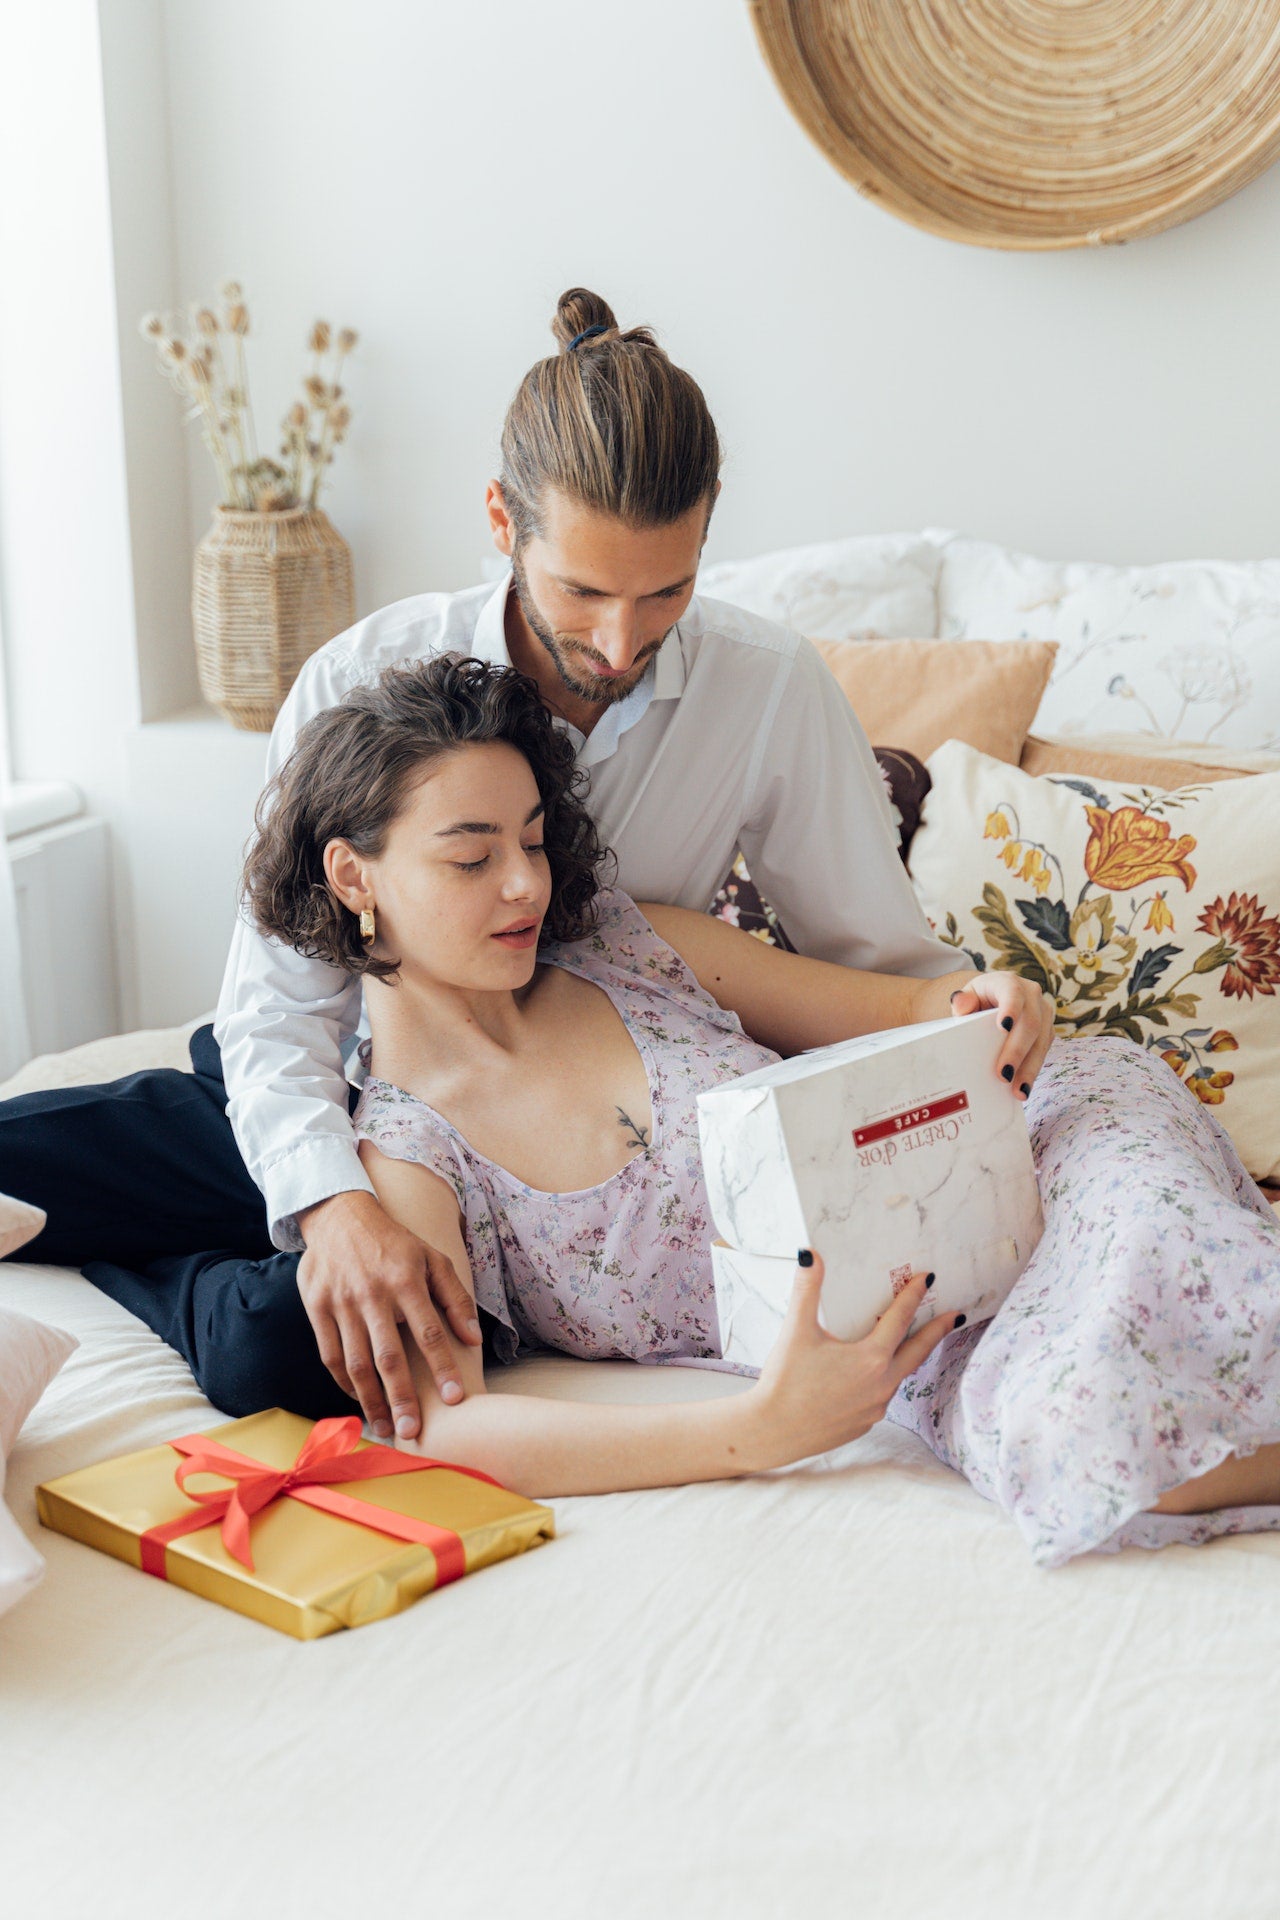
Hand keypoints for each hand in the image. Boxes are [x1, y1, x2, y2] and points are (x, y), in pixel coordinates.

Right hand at [296, 1190, 482, 1439]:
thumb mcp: (432, 1258)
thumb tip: (473, 1339)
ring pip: (356, 1362)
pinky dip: (344, 1382)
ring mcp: (340, 1302)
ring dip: (371, 1400)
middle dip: (402, 1398)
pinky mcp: (316, 1307)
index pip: (429, 1332)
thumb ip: (455, 1298)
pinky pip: (329, 1354)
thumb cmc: (394, 1243)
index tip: (455, 1399)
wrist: (339, 1216)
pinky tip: (359, 1400)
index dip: (443, 1367)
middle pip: (389, 1356)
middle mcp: (372, 1294)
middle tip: (413, 1432)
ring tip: (386, 1427)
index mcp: (405, 1280)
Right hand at [748, 1252, 962, 1468]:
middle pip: (918, 1351)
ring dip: (907, 1356)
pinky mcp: (864, 1423)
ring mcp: (875, 1408)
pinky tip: (871, 1375)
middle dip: (937, 1331)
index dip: (914, 1296)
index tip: (929, 1280)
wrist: (771, 1431)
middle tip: (955, 1316)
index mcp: (870, 1359)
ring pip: (898, 1375)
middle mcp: (880, 1384)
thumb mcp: (796, 1331)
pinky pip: (881, 1396)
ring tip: (909, 1343)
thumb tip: (810, 1255)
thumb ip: (807, 1290)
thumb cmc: (784, 1381)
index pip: (900, 1319)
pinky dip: (883, 1379)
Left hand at [921, 969, 1055, 1101]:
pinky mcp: (1047, 1031)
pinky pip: (1043, 1051)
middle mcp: (1032, 994)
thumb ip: (962, 1001)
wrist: (992, 1001)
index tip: (1003, 1027)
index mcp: (1008, 982)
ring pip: (1041, 1040)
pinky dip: (1033, 1071)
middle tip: (1003, 1075)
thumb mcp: (967, 997)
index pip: (1012, 993)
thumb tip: (961, 1004)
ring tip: (1018, 1091)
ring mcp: (1043, 1012)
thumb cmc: (978, 1000)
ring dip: (1030, 1068)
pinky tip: (1023, 1087)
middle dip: (1017, 1051)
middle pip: (1029, 1023)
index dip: (1010, 1008)